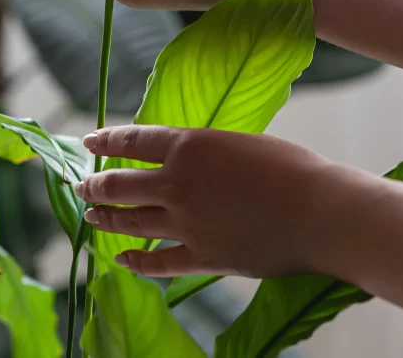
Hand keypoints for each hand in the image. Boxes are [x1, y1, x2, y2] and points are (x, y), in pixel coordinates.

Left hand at [74, 125, 380, 278]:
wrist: (321, 211)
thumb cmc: (291, 168)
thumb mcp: (238, 142)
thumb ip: (202, 151)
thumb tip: (183, 159)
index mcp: (187, 146)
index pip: (130, 141)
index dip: (104, 141)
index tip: (87, 143)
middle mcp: (177, 184)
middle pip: (119, 185)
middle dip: (94, 186)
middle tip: (81, 187)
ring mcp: (186, 223)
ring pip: (130, 222)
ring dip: (105, 218)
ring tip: (91, 215)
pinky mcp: (202, 256)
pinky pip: (158, 262)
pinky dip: (137, 262)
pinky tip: (122, 260)